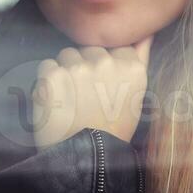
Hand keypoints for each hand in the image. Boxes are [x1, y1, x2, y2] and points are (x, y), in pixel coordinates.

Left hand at [32, 37, 152, 148]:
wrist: (85, 159)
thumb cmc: (112, 130)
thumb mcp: (136, 96)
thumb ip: (140, 60)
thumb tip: (146, 33)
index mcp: (131, 67)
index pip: (112, 47)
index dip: (104, 66)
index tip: (102, 86)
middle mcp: (106, 62)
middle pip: (88, 49)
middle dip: (84, 67)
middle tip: (84, 96)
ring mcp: (78, 67)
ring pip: (66, 54)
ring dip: (65, 71)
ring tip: (70, 99)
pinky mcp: (52, 75)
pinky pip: (47, 65)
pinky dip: (47, 81)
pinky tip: (56, 101)